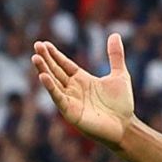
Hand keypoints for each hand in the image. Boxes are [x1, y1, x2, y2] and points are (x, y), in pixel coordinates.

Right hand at [32, 35, 136, 149]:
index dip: (55, 55)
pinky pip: (58, 98)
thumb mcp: (120, 75)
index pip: (64, 65)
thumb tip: (115, 34)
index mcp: (82, 80)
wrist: (126, 127)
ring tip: (35, 58)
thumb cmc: (122, 105)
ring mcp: (71, 100)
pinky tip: (43, 77)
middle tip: (36, 45)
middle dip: (46, 59)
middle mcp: (74, 89)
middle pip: (56, 71)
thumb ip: (115, 56)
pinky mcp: (71, 112)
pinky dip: (51, 88)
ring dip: (44, 70)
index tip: (44, 44)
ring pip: (54, 83)